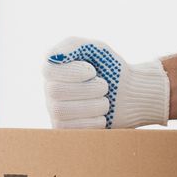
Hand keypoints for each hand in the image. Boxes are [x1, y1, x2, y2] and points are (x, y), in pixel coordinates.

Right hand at [43, 37, 169, 129]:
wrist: (128, 96)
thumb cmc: (109, 69)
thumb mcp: (95, 49)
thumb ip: (73, 45)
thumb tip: (52, 57)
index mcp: (54, 69)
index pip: (48, 70)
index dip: (72, 72)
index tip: (93, 71)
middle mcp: (50, 90)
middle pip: (56, 91)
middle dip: (87, 89)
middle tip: (104, 87)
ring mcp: (55, 112)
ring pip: (61, 111)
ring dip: (93, 105)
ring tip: (105, 102)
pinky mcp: (65, 131)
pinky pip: (70, 130)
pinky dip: (93, 122)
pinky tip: (102, 117)